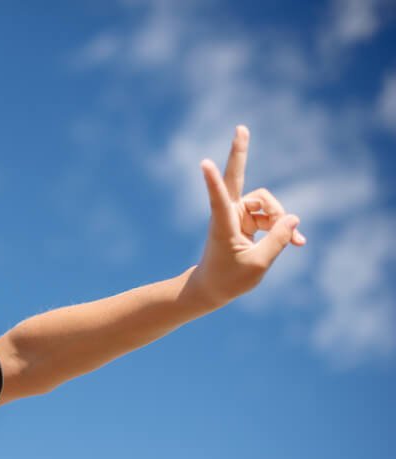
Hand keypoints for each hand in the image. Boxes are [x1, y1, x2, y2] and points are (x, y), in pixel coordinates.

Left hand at [189, 125, 305, 307]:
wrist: (213, 288)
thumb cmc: (228, 280)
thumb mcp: (258, 264)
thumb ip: (278, 240)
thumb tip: (294, 218)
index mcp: (222, 224)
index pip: (218, 198)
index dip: (213, 181)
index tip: (204, 163)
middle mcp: (228, 213)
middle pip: (237, 178)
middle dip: (240, 153)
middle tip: (241, 127)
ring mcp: (237, 214)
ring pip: (267, 204)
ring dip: (281, 219)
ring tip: (295, 241)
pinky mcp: (246, 220)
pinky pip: (271, 216)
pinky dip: (284, 228)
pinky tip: (298, 242)